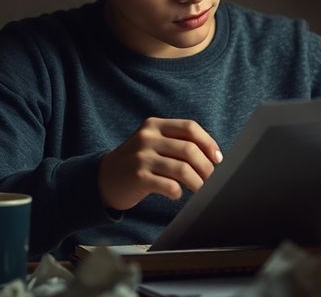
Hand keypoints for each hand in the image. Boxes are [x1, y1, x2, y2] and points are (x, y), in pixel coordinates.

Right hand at [98, 117, 223, 210]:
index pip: (190, 128)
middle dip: (207, 167)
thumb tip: (212, 157)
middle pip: (190, 149)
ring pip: (183, 169)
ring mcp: (142, 157)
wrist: (102, 180)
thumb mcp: (151, 144)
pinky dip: (179, 192)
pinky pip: (169, 185)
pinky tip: (177, 194)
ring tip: (201, 190)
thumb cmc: (135, 163)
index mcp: (154, 125)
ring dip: (198, 183)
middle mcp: (147, 138)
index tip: (218, 159)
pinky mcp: (138, 177)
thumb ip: (175, 144)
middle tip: (213, 179)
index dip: (208, 143)